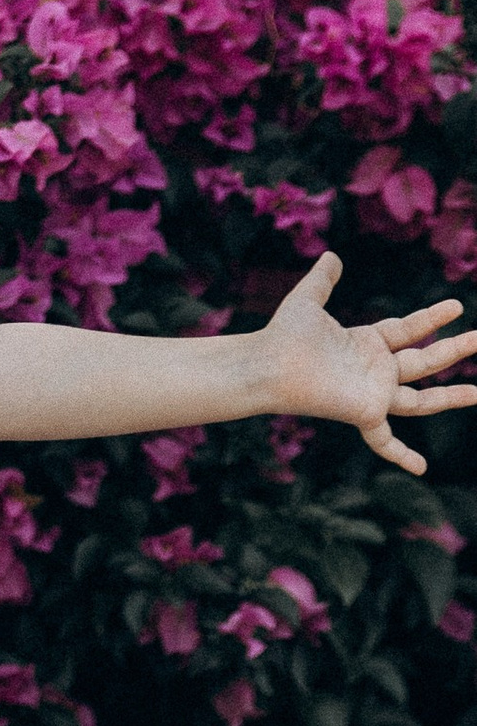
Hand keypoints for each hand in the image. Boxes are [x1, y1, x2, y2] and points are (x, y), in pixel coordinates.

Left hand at [261, 254, 476, 473]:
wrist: (268, 363)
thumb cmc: (283, 335)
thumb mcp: (308, 300)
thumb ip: (322, 279)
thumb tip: (331, 256)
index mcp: (366, 344)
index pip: (409, 331)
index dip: (432, 318)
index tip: (457, 307)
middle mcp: (374, 370)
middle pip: (425, 362)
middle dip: (455, 350)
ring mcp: (372, 394)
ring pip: (421, 399)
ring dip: (450, 397)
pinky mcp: (364, 413)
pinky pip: (385, 440)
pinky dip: (401, 456)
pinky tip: (421, 470)